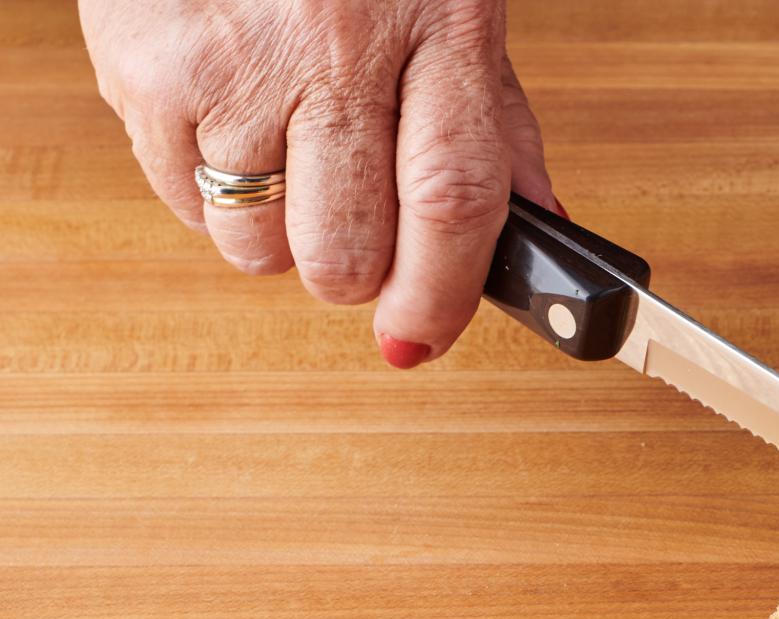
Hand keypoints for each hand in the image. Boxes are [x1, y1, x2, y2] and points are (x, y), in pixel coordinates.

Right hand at [80, 0, 553, 367]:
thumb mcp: (453, 9)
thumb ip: (496, 125)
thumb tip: (545, 229)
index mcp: (440, 27)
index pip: (453, 201)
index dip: (440, 296)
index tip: (422, 339)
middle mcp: (337, 44)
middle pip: (345, 247)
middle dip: (353, 273)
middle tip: (355, 230)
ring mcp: (235, 59)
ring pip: (257, 243)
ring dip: (275, 232)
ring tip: (285, 150)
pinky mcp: (146, 66)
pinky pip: (182, 200)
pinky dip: (206, 188)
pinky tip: (229, 117)